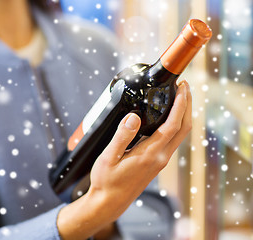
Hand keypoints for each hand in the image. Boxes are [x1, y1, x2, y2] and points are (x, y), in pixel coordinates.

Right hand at [57, 81, 191, 239]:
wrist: (109, 203)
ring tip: (178, 97)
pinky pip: (173, 140)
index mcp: (150, 154)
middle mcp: (160, 158)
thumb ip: (122, 136)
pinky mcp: (157, 163)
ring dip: (183, 115)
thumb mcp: (109, 157)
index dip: (181, 104)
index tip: (182, 87)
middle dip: (187, 105)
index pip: (173, 125)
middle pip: (184, 128)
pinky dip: (175, 124)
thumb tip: (133, 116)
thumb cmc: (106, 181)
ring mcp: (160, 161)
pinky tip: (166, 118)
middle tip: (183, 87)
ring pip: (180, 135)